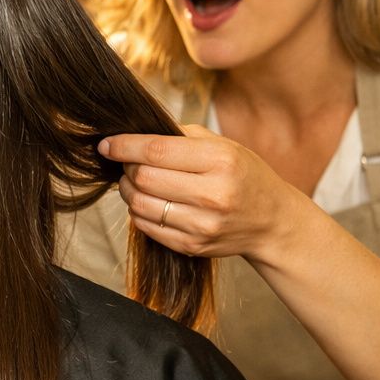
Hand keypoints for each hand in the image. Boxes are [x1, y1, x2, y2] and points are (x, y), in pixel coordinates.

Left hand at [99, 125, 303, 263]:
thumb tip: (133, 133)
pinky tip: (149, 202)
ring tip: (137, 182)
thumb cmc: (243, 175)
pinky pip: (147, 227)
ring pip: (140, 204)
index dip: (124, 146)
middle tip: (128, 163)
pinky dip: (139, 211)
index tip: (107, 144)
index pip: (157, 151)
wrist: (272, 221)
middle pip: (144, 178)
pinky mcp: (193, 246)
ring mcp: (202, 224)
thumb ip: (180, 136)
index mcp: (221, 161)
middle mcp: (213, 194)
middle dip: (127, 168)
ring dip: (129, 190)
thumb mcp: (223, 145)